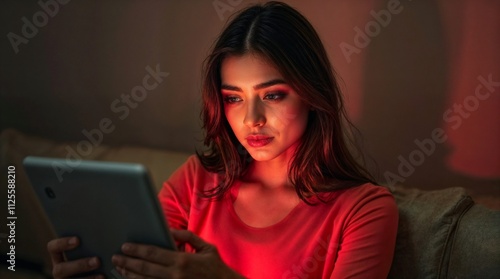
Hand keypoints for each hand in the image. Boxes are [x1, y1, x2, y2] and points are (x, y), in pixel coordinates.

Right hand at [47, 236, 103, 278]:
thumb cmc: (94, 257)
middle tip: (97, 261)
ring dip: (87, 278)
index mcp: (59, 256)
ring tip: (102, 276)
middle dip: (80, 265)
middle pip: (61, 269)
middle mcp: (59, 270)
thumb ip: (89, 245)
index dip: (62, 243)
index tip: (78, 240)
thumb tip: (102, 237)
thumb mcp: (89, 251)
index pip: (53, 247)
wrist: (99, 273)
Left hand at [111, 229, 244, 278]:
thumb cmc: (216, 267)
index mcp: (182, 260)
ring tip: (120, 269)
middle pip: (145, 268)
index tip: (125, 247)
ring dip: (130, 275)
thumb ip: (187, 237)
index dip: (137, 250)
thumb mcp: (205, 247)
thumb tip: (170, 230)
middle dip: (128, 262)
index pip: (153, 254)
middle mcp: (175, 275)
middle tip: (116, 258)